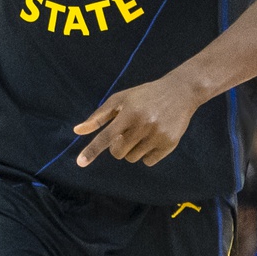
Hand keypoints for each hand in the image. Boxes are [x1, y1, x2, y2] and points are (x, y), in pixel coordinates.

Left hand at [73, 74, 200, 166]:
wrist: (179, 92)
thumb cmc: (144, 96)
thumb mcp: (120, 99)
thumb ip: (98, 116)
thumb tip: (77, 131)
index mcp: (129, 112)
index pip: (106, 136)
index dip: (92, 150)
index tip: (80, 163)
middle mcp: (144, 125)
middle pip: (118, 152)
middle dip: (117, 146)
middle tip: (125, 134)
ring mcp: (158, 136)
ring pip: (132, 158)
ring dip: (132, 150)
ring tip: (141, 133)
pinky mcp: (170, 144)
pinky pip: (148, 162)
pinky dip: (146, 155)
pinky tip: (152, 139)